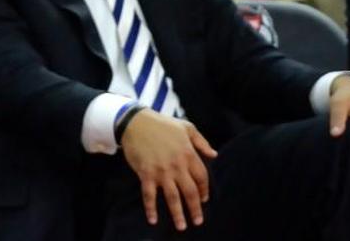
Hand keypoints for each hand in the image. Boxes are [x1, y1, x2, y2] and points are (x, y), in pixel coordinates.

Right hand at [121, 109, 217, 230]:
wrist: (135, 121)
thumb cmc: (162, 123)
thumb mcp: (186, 127)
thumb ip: (201, 142)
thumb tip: (214, 155)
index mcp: (188, 154)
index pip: (201, 177)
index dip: (204, 190)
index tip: (204, 199)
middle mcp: (177, 165)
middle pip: (190, 192)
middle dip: (195, 208)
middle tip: (198, 221)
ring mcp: (161, 171)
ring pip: (172, 197)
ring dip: (177, 214)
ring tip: (182, 226)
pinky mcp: (146, 173)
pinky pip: (149, 195)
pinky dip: (151, 209)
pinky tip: (153, 220)